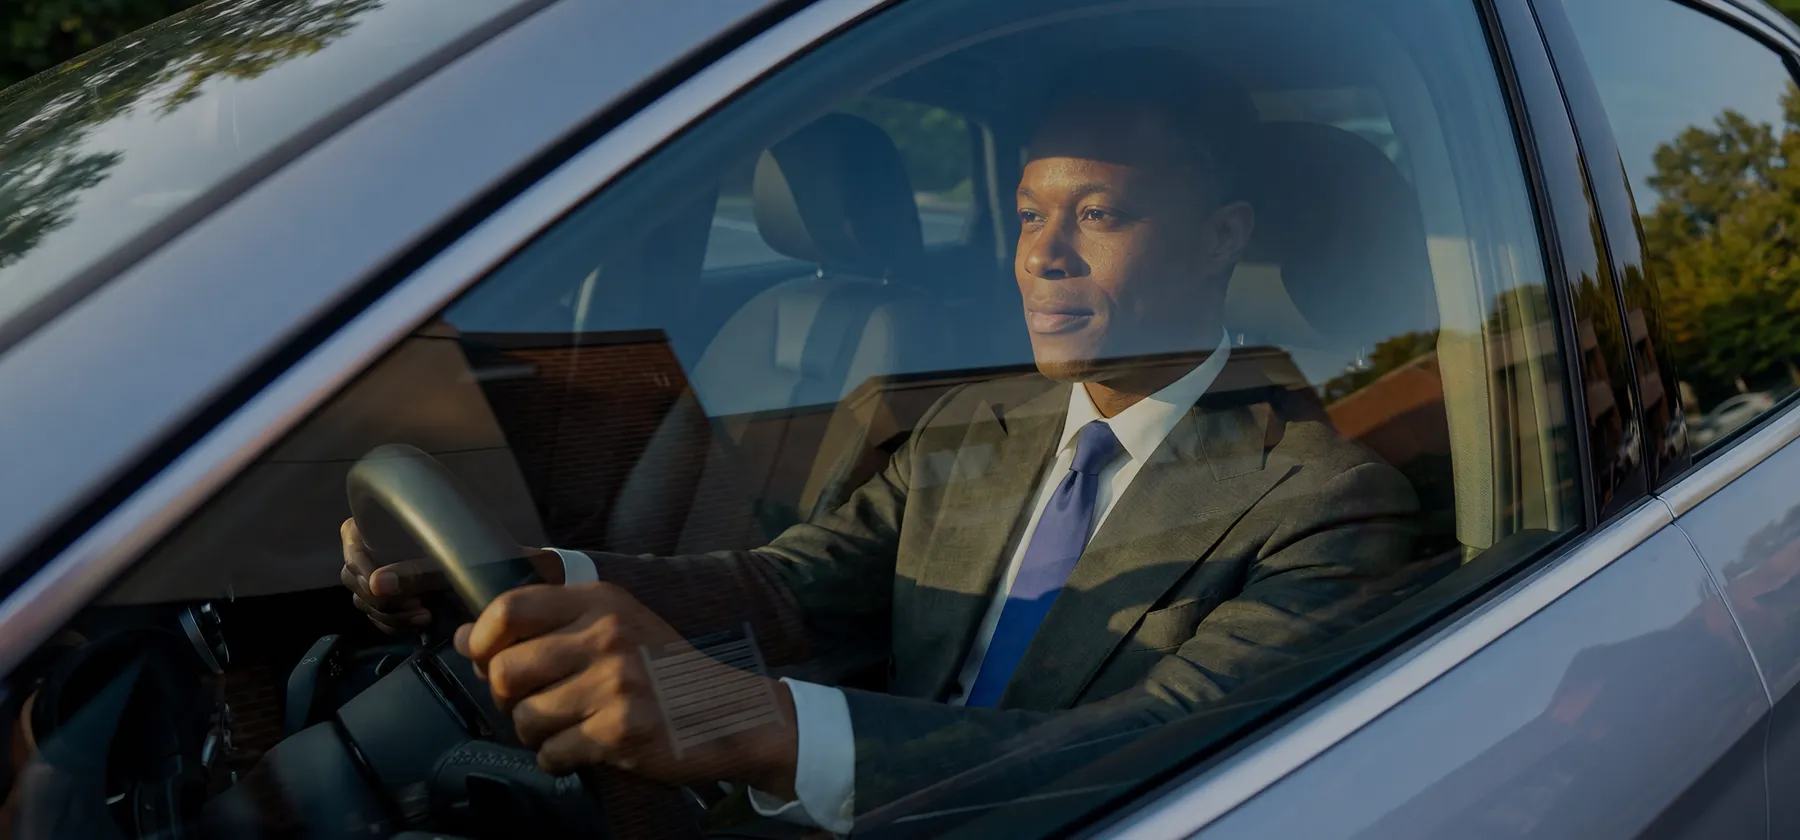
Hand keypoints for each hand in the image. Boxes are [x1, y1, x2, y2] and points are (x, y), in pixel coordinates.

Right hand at [340, 518, 564, 633]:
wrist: (525, 573)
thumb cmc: (495, 554)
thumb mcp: (459, 560)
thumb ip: (418, 571)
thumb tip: (377, 582)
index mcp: (397, 518)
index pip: (352, 537)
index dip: (359, 561)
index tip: (380, 583)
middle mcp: (388, 542)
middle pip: (353, 574)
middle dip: (377, 597)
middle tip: (414, 606)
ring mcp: (393, 570)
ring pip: (364, 598)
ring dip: (387, 614)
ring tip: (423, 615)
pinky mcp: (403, 595)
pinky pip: (379, 614)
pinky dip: (394, 624)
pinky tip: (421, 622)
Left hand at [454, 583, 799, 795]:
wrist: (732, 713)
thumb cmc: (665, 673)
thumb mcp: (619, 624)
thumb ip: (550, 624)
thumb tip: (466, 638)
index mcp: (602, 603)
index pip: (511, 608)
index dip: (481, 637)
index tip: (481, 654)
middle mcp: (608, 637)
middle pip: (506, 669)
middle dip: (503, 696)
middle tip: (526, 701)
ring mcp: (615, 686)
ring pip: (525, 717)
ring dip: (534, 732)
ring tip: (564, 726)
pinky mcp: (620, 732)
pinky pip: (552, 753)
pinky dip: (558, 759)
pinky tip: (583, 749)